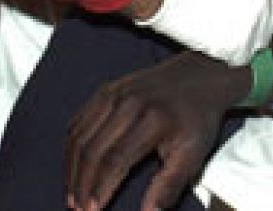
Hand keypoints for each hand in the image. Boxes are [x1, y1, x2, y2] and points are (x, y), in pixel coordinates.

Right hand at [66, 51, 243, 210]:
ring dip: (72, 169)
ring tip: (72, 194)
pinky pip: (79, 121)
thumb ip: (169, 186)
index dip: (99, 188)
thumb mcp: (193, 154)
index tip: (92, 210)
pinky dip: (72, 147)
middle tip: (77, 207)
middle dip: (80, 184)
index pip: (115, 160)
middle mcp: (129, 103)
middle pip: (92, 150)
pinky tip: (74, 166)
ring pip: (79, 136)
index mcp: (152, 119)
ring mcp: (114, 94)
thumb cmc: (197, 118)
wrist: (201, 75)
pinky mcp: (106, 90)